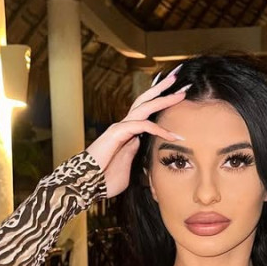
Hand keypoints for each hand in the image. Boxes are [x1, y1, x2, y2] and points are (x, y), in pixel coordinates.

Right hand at [86, 67, 188, 197]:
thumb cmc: (103, 180)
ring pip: (145, 107)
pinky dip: (158, 130)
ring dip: (164, 98)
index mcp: (127, 133)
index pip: (147, 113)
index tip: (179, 98)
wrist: (84, 185)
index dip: (162, 104)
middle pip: (146, 100)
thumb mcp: (127, 169)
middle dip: (163, 89)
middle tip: (181, 80)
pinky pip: (142, 126)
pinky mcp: (117, 133)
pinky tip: (172, 136)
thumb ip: (135, 157)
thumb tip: (143, 150)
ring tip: (181, 93)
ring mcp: (120, 127)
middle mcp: (124, 125)